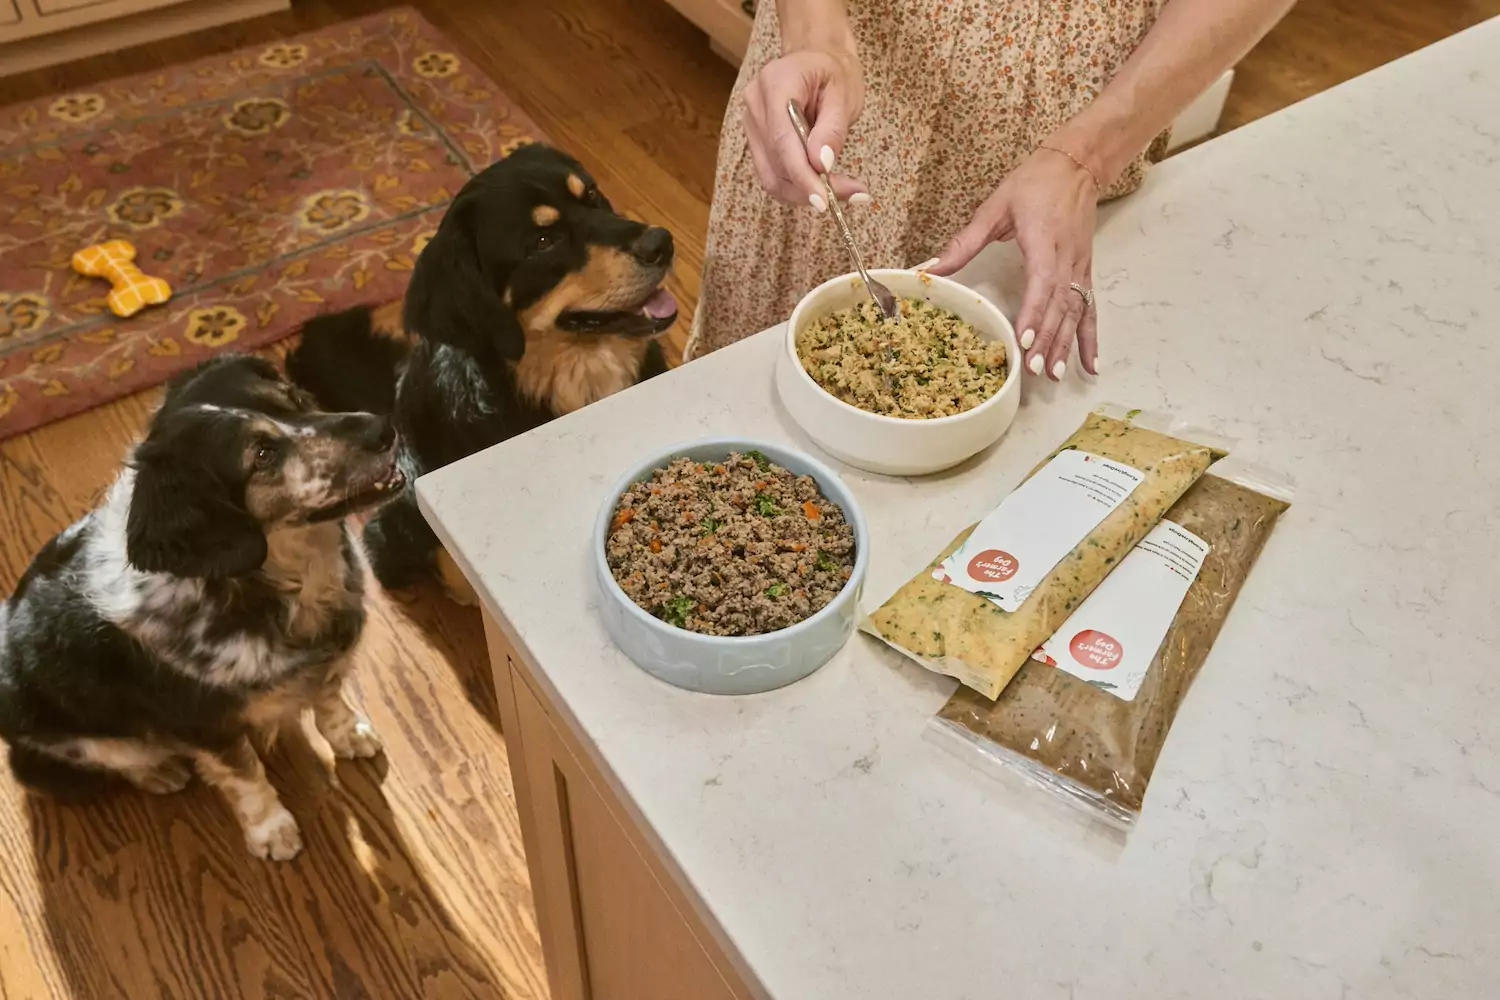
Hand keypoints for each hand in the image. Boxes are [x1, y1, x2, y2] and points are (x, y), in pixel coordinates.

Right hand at [742, 46, 868, 208]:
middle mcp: (755, 105)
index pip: (782, 140)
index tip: (824, 201)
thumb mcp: (843, 93)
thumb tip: (821, 164)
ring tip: (843, 193)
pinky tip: (824, 187)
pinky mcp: (757, 141)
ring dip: (806, 192)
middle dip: (811, 188)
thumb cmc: (833, 71)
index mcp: (774, 84)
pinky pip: (774, 174)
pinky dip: (799, 186)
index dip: (802, 175)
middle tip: (853, 196)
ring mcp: (752, 124)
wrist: (816, 59)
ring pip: (772, 176)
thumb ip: (832, 129)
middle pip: (776, 164)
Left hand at [929, 148, 1100, 378]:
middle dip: (1046, 340)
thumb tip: (929, 268)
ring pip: (1075, 313)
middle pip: (1059, 306)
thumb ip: (964, 242)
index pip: (1041, 285)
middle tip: (1034, 370)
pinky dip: (1090, 337)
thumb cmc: (1035, 182)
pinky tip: (1090, 364)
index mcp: (1044, 243)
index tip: (1024, 341)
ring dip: (1065, 345)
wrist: (1075, 164)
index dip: (1033, 315)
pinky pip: (1089, 309)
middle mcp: (1066, 260)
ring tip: (1055, 375)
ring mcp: (1079, 268)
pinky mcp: (1084, 272)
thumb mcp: (994, 207)